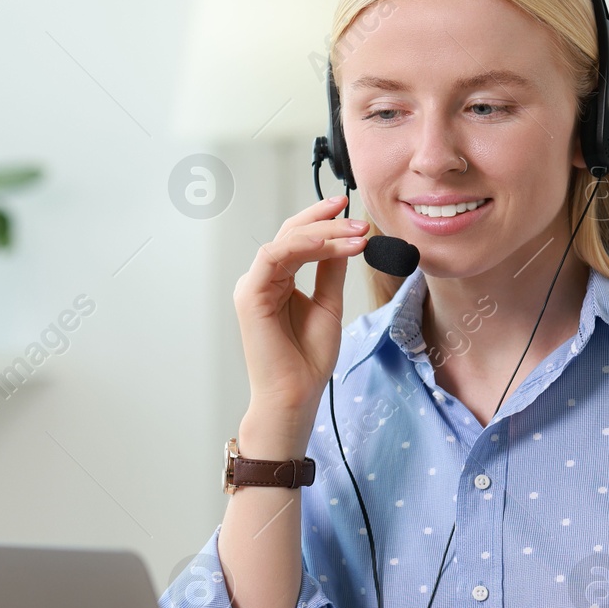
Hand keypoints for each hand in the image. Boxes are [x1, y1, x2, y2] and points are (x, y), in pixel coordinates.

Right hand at [232, 194, 369, 418]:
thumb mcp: (329, 305)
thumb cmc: (307, 359)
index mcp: (279, 280)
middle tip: (358, 219)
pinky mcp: (250, 294)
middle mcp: (263, 279)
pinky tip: (329, 244)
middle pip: (291, 233)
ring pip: (286, 240)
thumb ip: (331, 272)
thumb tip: (344, 241)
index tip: (354, 214)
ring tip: (355, 235)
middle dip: (326, 220)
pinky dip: (302, 246)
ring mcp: (254, 285)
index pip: (299, 239)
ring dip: (323, 233)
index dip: (324, 222)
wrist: (296, 394)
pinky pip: (273, 257)